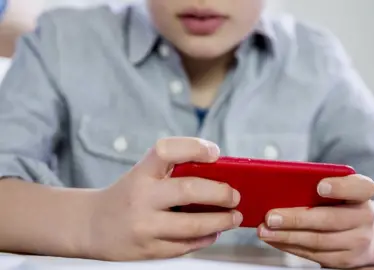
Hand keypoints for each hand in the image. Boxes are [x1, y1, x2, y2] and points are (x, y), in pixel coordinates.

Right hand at [85, 137, 242, 260]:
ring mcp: (144, 226)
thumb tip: (220, 174)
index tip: (215, 153)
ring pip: (192, 225)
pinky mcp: (148, 249)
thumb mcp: (142, 174)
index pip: (167, 150)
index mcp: (141, 172)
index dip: (195, 147)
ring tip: (234, 217)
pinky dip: (206, 239)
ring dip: (221, 221)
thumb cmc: (126, 195)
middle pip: (189, 190)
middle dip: (221, 193)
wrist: (90, 225)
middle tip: (235, 195)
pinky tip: (213, 232)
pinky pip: (185, 246)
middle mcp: (141, 197)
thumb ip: (173, 171)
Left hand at [258, 175, 373, 268]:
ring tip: (265, 230)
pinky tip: (274, 239)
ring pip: (318, 241)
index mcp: (363, 192)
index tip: (319, 186)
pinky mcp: (345, 259)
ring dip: (286, 236)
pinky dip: (290, 246)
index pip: (360, 187)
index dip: (340, 187)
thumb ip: (314, 183)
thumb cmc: (339, 201)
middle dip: (296, 219)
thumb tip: (278, 185)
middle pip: (330, 219)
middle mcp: (365, 217)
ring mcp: (358, 241)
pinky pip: (314, 254)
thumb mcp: (335, 187)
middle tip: (271, 216)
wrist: (362, 230)